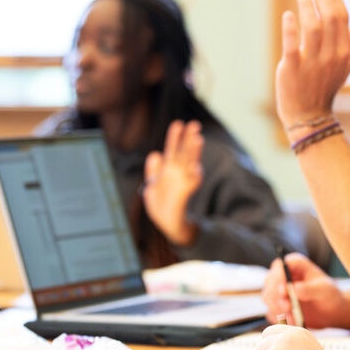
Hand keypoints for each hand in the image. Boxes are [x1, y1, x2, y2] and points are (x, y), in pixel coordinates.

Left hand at [141, 119, 202, 244]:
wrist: (169, 226)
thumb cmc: (162, 206)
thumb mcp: (152, 187)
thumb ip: (153, 171)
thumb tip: (155, 154)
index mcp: (169, 170)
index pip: (173, 149)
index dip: (175, 137)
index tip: (178, 124)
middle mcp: (178, 174)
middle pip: (184, 153)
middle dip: (189, 139)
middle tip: (195, 125)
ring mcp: (183, 183)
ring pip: (190, 164)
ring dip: (194, 152)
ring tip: (198, 139)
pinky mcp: (185, 195)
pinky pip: (191, 184)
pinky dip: (194, 177)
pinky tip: (196, 169)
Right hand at [262, 252, 349, 328]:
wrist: (332, 312)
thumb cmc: (330, 295)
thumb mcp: (324, 290)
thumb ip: (310, 289)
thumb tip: (294, 289)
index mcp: (295, 265)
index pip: (280, 266)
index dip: (279, 277)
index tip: (284, 291)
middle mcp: (284, 276)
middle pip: (270, 282)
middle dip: (276, 296)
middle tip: (288, 307)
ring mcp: (279, 291)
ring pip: (267, 297)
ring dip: (277, 309)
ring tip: (293, 318)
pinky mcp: (278, 306)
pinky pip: (270, 312)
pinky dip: (279, 319)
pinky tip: (292, 323)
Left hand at [275, 0, 349, 133]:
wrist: (310, 115)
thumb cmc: (326, 87)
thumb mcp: (346, 65)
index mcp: (345, 52)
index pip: (342, 17)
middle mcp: (332, 55)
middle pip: (330, 17)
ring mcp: (313, 62)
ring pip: (313, 27)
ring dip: (307, 5)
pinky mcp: (293, 69)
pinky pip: (293, 45)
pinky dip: (291, 28)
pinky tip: (288, 14)